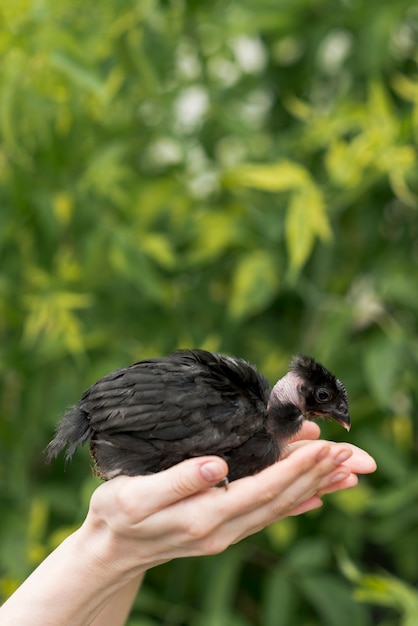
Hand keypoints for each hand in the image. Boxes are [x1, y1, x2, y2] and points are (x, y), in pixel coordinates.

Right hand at [84, 428, 375, 578]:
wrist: (111, 550)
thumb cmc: (116, 516)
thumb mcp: (134, 496)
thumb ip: (177, 481)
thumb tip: (218, 464)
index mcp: (205, 517)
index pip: (263, 489)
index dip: (296, 468)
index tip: (325, 447)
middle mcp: (224, 529)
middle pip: (282, 500)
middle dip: (318, 475)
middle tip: (351, 453)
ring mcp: (228, 532)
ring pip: (282, 507)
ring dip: (315, 487)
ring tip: (346, 470)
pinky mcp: (226, 528)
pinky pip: (270, 515)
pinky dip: (297, 503)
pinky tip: (316, 498)